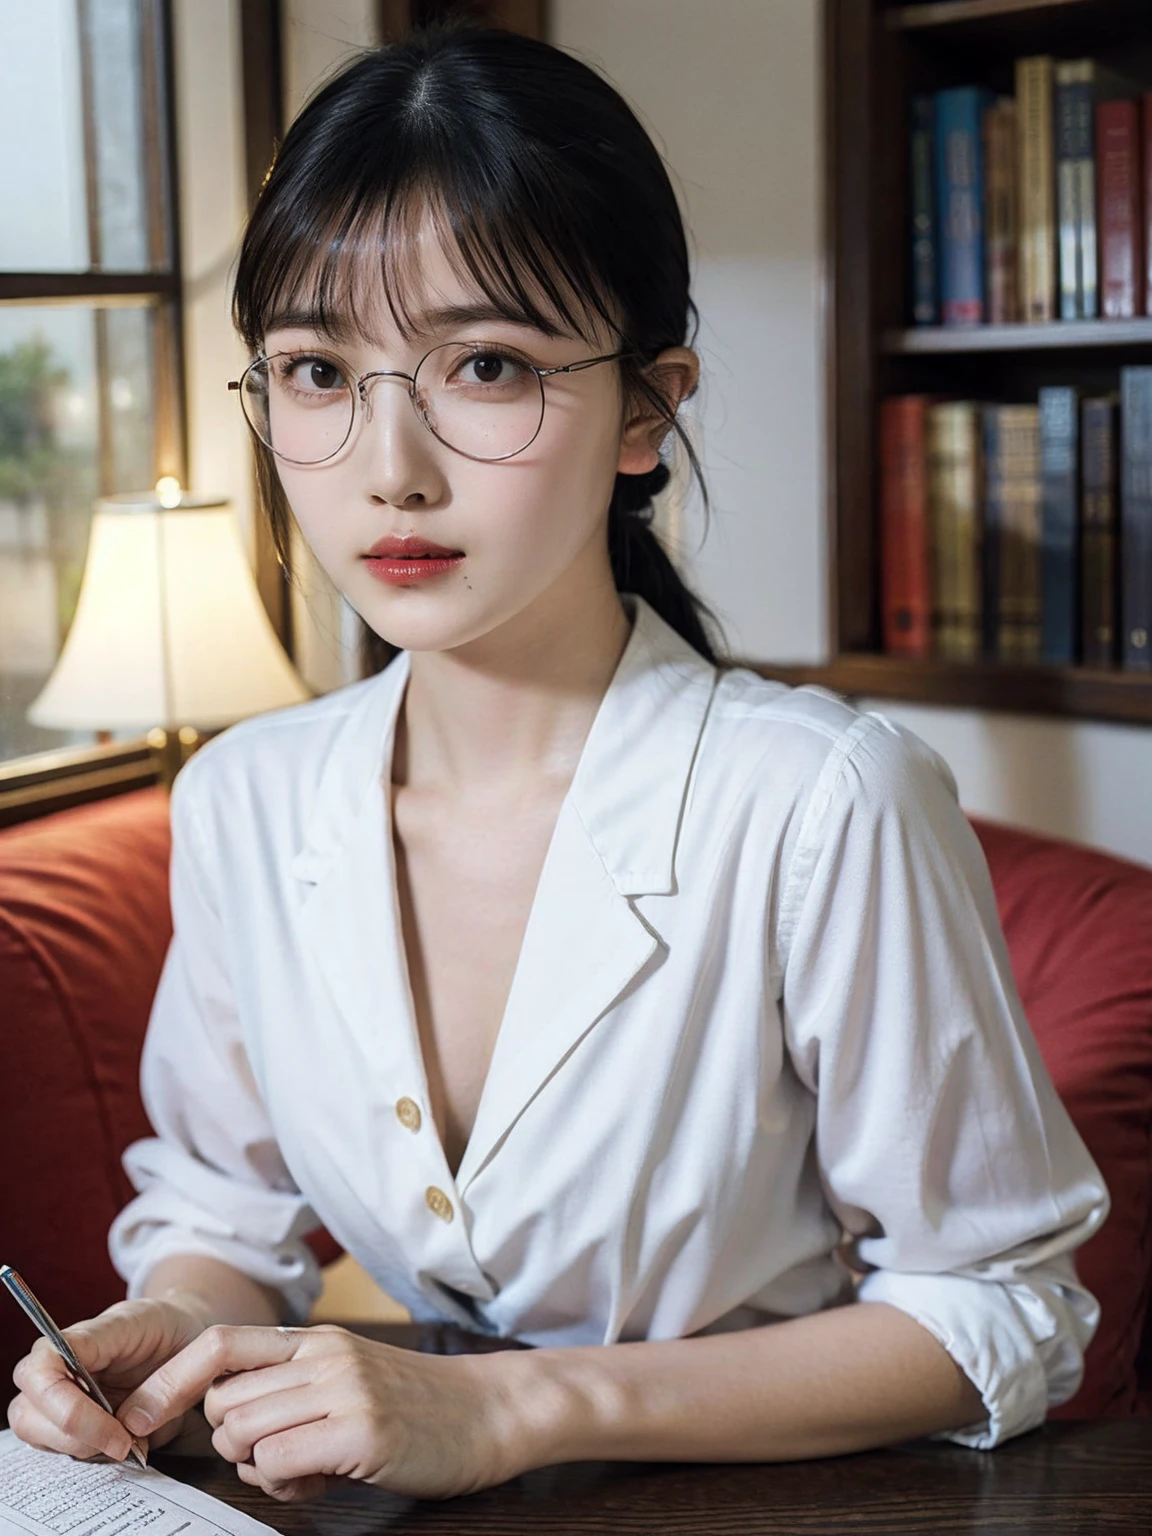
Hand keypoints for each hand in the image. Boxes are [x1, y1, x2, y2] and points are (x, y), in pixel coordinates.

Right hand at [8, 1298, 210, 1461]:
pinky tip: (117, 1446)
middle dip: (73, 1438)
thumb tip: (130, 1427)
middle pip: (27, 1409)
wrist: (184, 1337)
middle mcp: (63, 1361)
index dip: (68, 1408)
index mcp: (92, 1334)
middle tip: (123, 1445)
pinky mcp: (65, 1415)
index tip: (117, 1430)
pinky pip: (52, 1443)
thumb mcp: (192, 1344)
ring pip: (32, 1429)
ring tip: (123, 1444)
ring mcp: (60, 1389)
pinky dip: (84, 1454)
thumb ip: (167, 1383)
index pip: (45, 1366)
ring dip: (76, 1448)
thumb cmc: (182, 1335)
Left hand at [115, 1324, 529, 1501]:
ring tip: (302, 1469)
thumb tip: (231, 1430)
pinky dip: (283, 1481)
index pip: (219, 1343)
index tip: (137, 1418)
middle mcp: (324, 1354)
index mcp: (316, 1339)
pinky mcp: (360, 1429)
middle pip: (222, 1399)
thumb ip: (291, 1393)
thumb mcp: (349, 1379)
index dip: (169, 1381)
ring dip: (256, 1465)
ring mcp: (342, 1388)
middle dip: (229, 1442)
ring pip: (242, 1431)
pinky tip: (321, 1478)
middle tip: (274, 1458)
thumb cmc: (418, 1406)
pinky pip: (276, 1461)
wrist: (490, 1411)